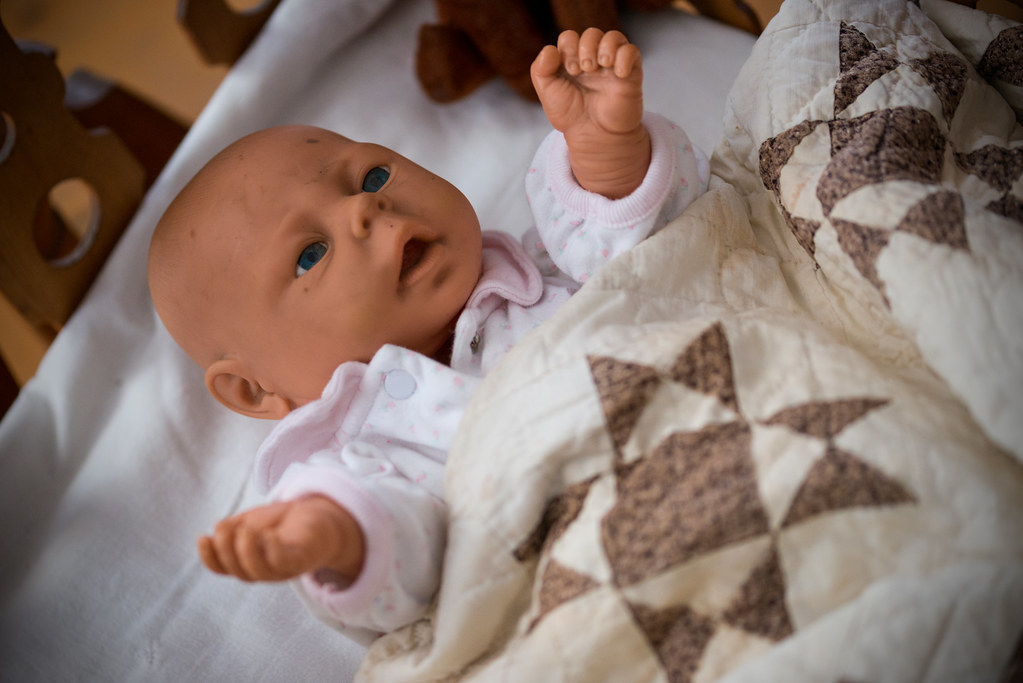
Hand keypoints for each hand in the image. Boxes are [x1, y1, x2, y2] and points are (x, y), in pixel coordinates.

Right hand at [198, 495, 364, 582]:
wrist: (322, 518)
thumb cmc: (283, 523)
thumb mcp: (252, 521)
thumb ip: (234, 527)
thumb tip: (216, 530)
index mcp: (248, 562)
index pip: (224, 568)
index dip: (209, 557)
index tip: (202, 537)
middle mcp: (264, 570)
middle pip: (240, 571)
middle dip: (226, 550)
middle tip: (223, 528)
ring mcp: (283, 568)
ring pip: (259, 571)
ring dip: (246, 552)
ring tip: (244, 530)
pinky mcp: (301, 559)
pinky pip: (285, 561)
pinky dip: (273, 550)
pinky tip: (268, 535)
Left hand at [531, 28, 643, 137]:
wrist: (594, 135)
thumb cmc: (571, 115)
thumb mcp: (547, 93)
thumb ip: (540, 69)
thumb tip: (550, 49)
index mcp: (572, 61)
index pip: (570, 38)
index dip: (568, 48)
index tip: (569, 71)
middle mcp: (592, 60)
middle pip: (591, 34)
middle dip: (585, 48)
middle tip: (582, 70)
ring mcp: (612, 65)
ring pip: (613, 37)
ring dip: (604, 47)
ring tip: (599, 67)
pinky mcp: (630, 73)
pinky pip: (632, 51)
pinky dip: (624, 57)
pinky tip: (618, 74)